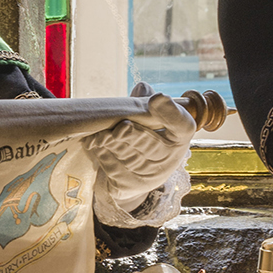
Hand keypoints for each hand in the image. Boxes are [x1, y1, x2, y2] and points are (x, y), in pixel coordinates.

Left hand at [91, 88, 195, 224]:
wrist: (136, 175)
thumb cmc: (147, 137)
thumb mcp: (151, 119)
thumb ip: (145, 103)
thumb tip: (142, 88)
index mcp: (179, 135)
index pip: (182, 124)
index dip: (171, 112)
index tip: (157, 98)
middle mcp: (169, 157)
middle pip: (152, 145)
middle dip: (135, 135)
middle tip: (124, 126)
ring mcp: (148, 174)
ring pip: (127, 155)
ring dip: (110, 142)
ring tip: (99, 134)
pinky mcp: (128, 184)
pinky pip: (111, 165)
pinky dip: (99, 151)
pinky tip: (90, 142)